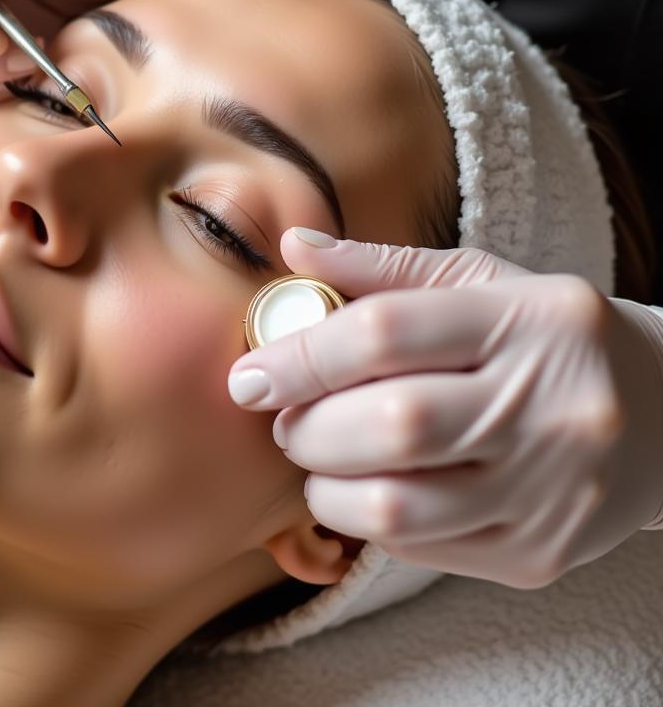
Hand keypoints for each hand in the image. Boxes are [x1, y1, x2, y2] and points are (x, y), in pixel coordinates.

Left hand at [228, 229, 662, 586]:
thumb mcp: (480, 281)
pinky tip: (373, 487)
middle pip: (390, 426)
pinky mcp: (540, 553)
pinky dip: (372, 521)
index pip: (385, 333)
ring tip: (320, 459)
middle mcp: (551, 406)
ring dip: (326, 487)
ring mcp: (551, 490)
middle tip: (285, 421)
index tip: (249, 376)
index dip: (300, 357)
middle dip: (307, 428)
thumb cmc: (546, 335)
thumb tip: (291, 246)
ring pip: (397, 507)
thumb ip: (382, 268)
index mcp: (529, 320)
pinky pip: (420, 549)